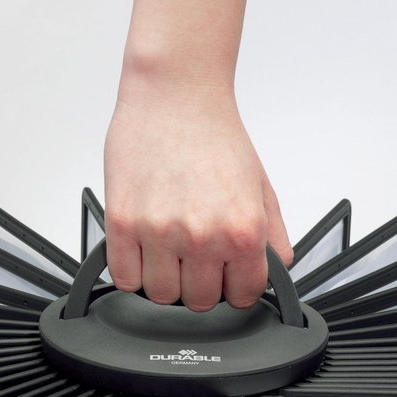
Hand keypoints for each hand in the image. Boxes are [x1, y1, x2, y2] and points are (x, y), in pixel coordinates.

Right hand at [104, 81, 292, 311]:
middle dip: (201, 285)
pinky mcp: (122, 223)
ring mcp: (159, 232)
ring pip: (160, 295)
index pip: (244, 295)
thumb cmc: (216, 135)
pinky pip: (124, 278)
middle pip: (201, 301)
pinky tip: (143, 250)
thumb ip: (274, 237)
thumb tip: (274, 270)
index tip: (227, 277)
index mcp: (243, 230)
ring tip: (168, 252)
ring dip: (166, 281)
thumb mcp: (262, 186)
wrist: (175, 95)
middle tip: (196, 259)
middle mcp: (202, 236)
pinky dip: (134, 272)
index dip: (237, 287)